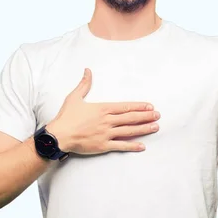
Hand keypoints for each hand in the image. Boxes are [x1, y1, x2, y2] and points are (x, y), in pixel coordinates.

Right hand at [46, 68, 160, 154]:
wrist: (59, 135)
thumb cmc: (66, 117)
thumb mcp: (74, 97)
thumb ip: (84, 84)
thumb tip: (87, 70)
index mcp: (102, 109)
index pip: (125, 106)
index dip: (139, 106)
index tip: (150, 106)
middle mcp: (107, 120)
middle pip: (131, 118)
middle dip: (146, 116)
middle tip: (158, 115)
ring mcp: (106, 133)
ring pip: (129, 131)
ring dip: (143, 129)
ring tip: (155, 127)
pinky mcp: (103, 145)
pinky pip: (121, 146)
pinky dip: (132, 146)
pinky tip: (142, 146)